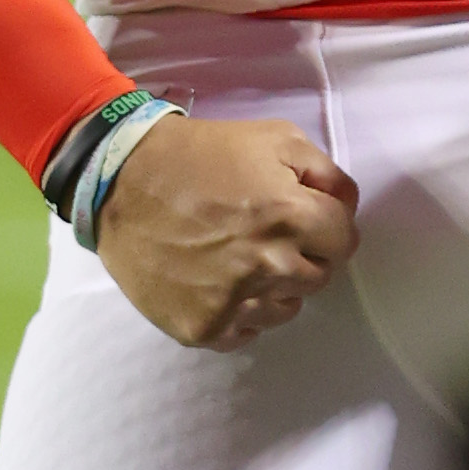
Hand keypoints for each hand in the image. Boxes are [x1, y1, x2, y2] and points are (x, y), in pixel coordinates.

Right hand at [89, 114, 360, 351]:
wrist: (121, 181)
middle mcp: (268, 265)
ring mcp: (233, 302)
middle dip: (305, 254)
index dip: (329, 224)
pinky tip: (220, 281)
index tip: (308, 217)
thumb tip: (347, 206)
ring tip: (242, 257)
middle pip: (319, 277)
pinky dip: (241, 311)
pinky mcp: (202, 328)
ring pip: (285, 309)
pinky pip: (245, 332)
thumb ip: (324, 172)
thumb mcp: (273, 137)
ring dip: (275, 285)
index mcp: (289, 216)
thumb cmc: (201, 154)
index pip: (344, 239)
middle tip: (272, 234)